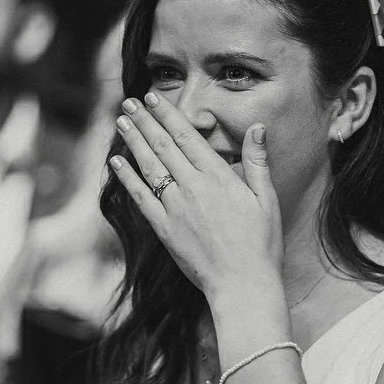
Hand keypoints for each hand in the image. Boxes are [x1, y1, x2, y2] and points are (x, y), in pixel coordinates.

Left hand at [109, 93, 282, 299]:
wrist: (243, 285)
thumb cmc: (261, 245)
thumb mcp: (266, 200)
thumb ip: (257, 162)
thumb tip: (257, 127)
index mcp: (219, 178)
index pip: (187, 136)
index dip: (167, 114)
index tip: (153, 98)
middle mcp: (193, 188)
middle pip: (163, 146)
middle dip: (145, 121)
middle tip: (129, 103)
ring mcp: (175, 209)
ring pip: (149, 167)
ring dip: (133, 142)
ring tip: (121, 122)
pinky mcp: (165, 230)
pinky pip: (141, 198)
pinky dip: (127, 178)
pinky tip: (117, 162)